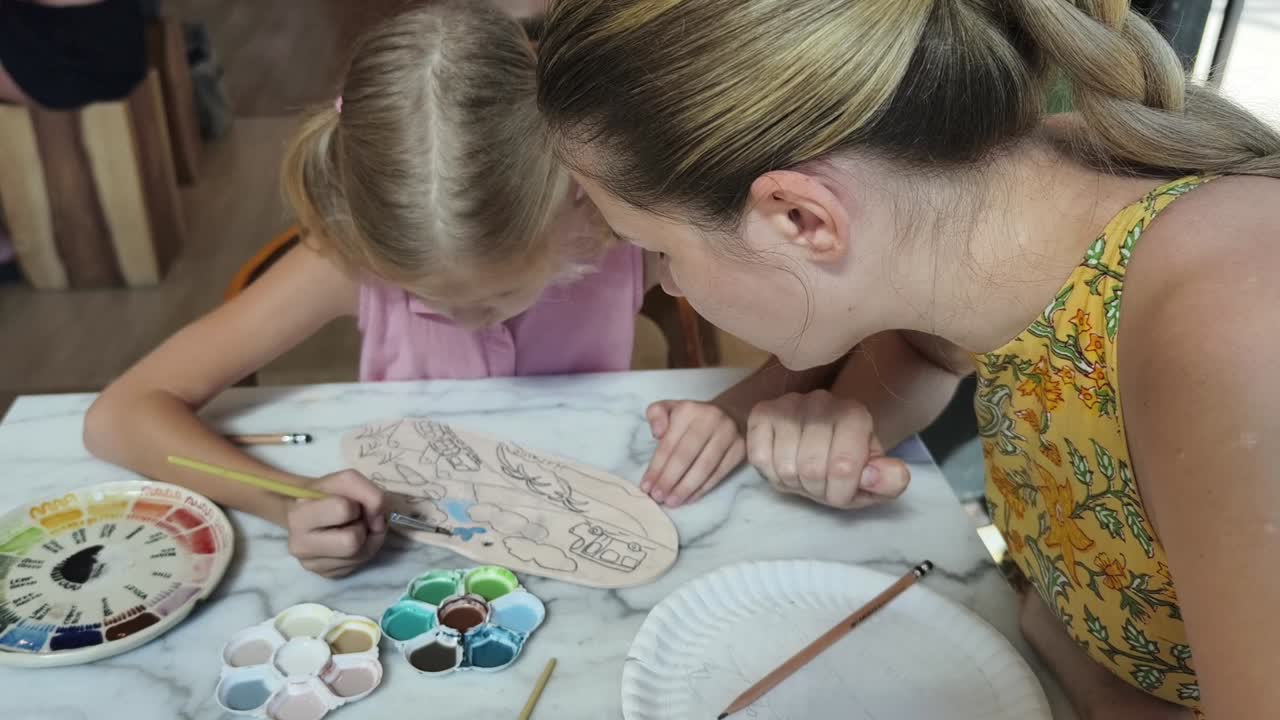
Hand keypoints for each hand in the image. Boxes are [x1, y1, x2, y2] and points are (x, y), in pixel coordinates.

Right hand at [286, 470, 387, 577]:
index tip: (351, 503)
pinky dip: (363, 550)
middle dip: (362, 527)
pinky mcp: (325, 575)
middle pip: (352, 542)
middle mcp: (299, 545)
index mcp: (298, 516)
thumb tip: (379, 519)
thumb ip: (367, 491)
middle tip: (356, 519)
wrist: (309, 512)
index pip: (343, 510)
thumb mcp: (345, 481)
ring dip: (367, 539)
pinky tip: (351, 541)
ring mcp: (311, 565)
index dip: (356, 504)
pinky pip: (358, 565)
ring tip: (355, 528)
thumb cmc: (328, 495)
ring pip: (359, 556)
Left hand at [641, 400, 745, 506]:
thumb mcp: (669, 408)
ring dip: (685, 488)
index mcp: (688, 410)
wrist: (730, 414)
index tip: (646, 486)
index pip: (669, 444)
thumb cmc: (692, 417)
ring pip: (704, 467)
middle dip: (669, 480)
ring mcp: (728, 434)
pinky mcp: (740, 449)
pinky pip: (719, 473)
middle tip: (658, 497)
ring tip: (672, 501)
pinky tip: (689, 498)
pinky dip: (702, 489)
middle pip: (685, 456)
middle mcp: (710, 419)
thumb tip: (657, 434)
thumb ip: (656, 415)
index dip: (656, 467)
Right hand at [747, 390, 908, 507]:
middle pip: (811, 469)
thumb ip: (888, 481)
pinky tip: (783, 465)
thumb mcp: (874, 477)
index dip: (841, 493)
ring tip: (803, 475)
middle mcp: (821, 401)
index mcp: (854, 414)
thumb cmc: (847, 461)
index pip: (843, 466)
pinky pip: (760, 458)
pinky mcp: (761, 412)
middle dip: (816, 491)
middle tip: (821, 486)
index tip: (842, 492)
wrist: (819, 438)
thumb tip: (874, 477)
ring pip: (785, 467)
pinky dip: (771, 474)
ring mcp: (788, 404)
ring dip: (794, 484)